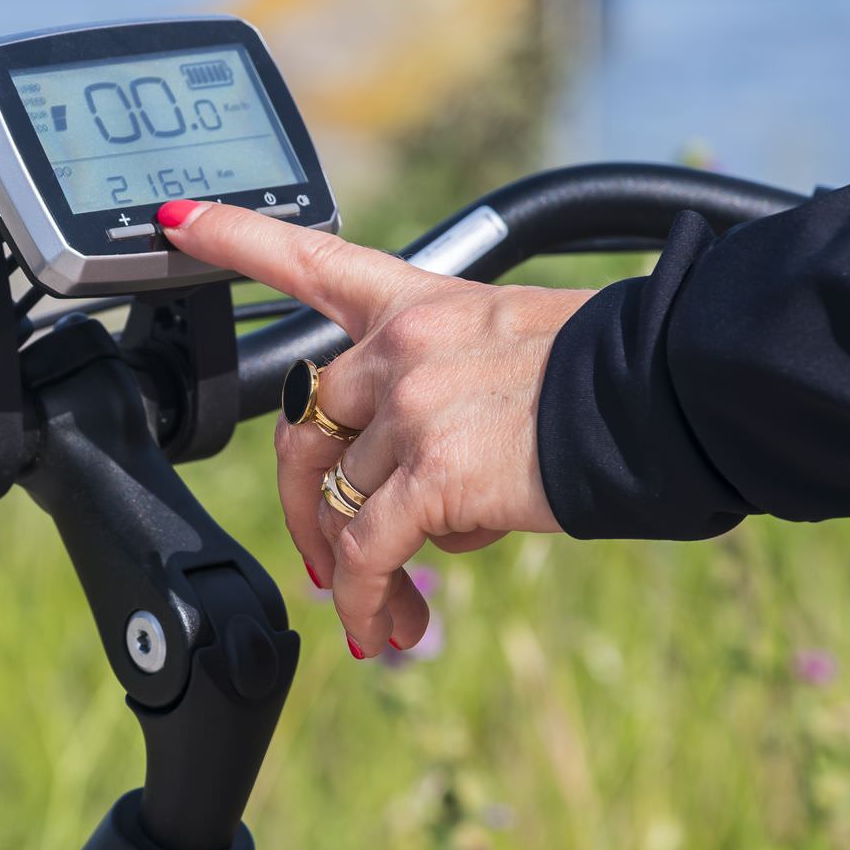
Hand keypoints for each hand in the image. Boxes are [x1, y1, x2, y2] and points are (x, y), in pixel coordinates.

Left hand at [156, 198, 592, 657]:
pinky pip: (369, 551)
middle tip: (325, 556)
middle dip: (305, 503)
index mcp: (423, 301)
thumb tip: (428, 494)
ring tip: (386, 614)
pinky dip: (365, 600)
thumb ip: (452, 388)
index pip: (312, 258)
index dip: (235, 235)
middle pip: (305, 426)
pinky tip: (385, 631)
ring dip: (355, 570)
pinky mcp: (433, 473)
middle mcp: (403, 345)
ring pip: (340, 502)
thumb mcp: (521, 346)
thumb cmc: (619, 378)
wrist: (673, 393)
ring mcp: (413, 406)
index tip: (176, 218)